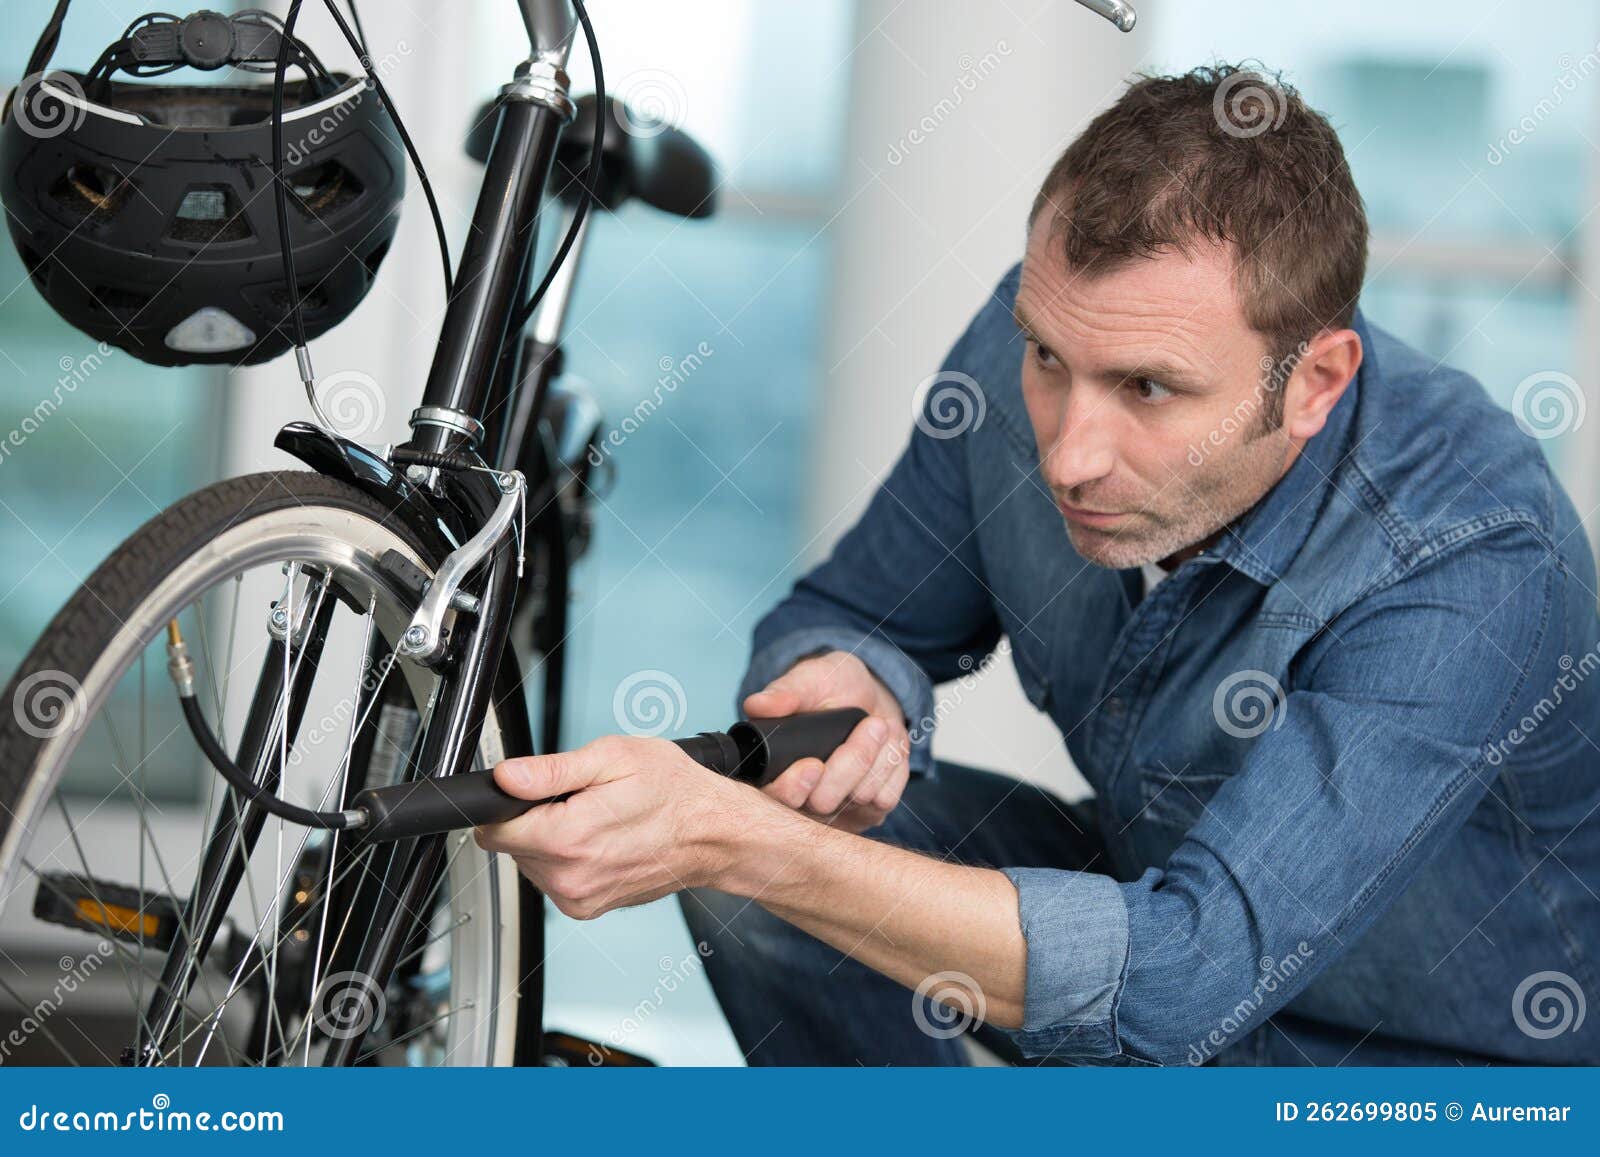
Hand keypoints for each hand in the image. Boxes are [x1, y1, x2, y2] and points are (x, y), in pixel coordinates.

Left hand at [475, 734, 770, 918]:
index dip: (507, 803)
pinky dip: (568, 858)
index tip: (532, 792)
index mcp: (568, 838)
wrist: (713, 834)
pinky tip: (602, 840)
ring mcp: (578, 898)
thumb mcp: (613, 758)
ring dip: (551, 839)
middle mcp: (569, 878)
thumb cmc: (674, 792)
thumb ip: (551, 771)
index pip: (494, 830)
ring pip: (531, 862)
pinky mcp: (587, 908)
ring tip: (596, 818)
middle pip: (512, 846)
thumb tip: (506, 777)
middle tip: (581, 800)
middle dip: (535, 819)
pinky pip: (554, 878)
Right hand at [743, 650, 911, 833]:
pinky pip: (885, 799)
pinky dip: (891, 767)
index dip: (791, 789)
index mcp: (773, 771)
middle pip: (822, 804)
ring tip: (877, 725)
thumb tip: (757, 705)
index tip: (813, 764)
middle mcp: (802, 799)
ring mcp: (836, 810)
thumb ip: (784, 692)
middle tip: (871, 724)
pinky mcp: (868, 812)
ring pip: (859, 798)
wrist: (870, 696)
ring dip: (875, 757)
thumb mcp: (809, 680)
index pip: (773, 800)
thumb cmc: (832, 688)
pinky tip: (885, 748)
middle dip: (849, 764)